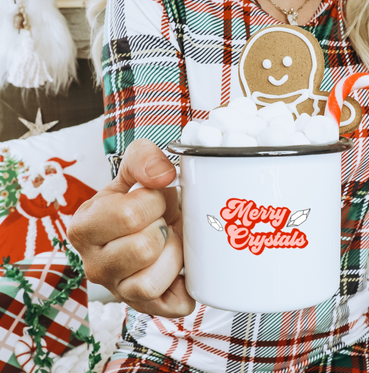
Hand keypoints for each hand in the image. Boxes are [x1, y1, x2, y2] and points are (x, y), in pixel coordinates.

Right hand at [68, 139, 194, 317]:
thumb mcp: (136, 169)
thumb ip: (143, 159)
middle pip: (143, 248)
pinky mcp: (146, 307)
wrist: (153, 225)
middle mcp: (94, 266)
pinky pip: (173, 303)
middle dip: (163, 228)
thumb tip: (162, 175)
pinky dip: (185, 282)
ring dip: (173, 255)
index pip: (129, 215)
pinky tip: (181, 264)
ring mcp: (119, 291)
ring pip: (151, 283)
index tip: (152, 200)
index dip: (153, 202)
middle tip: (161, 222)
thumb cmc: (141, 200)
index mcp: (84, 228)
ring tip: (170, 242)